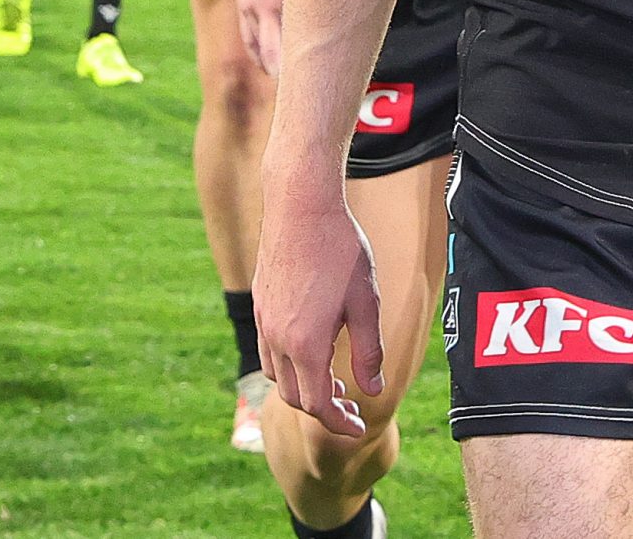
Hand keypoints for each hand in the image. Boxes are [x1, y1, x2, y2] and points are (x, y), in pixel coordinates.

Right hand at [255, 177, 383, 440]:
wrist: (301, 205)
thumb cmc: (340, 250)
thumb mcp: (365, 303)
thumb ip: (369, 352)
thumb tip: (372, 390)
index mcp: (306, 346)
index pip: (317, 406)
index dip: (338, 423)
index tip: (357, 428)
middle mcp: (278, 339)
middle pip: (293, 396)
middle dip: (321, 409)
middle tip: (350, 404)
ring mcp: (264, 321)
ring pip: (277, 375)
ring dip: (302, 387)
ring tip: (330, 379)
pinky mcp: (260, 301)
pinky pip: (268, 349)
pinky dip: (288, 363)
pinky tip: (310, 346)